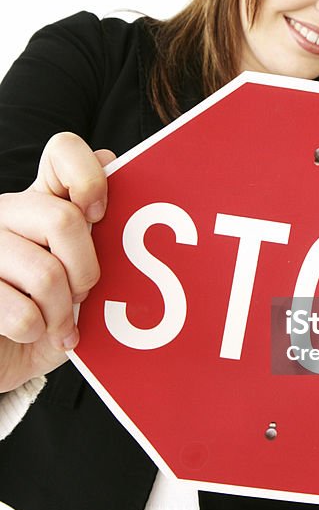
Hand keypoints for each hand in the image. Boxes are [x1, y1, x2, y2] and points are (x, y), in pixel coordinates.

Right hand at [0, 132, 114, 391]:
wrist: (3, 358)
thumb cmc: (49, 316)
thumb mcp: (80, 277)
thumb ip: (98, 235)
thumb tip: (116, 171)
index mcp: (40, 201)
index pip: (63, 152)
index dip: (90, 178)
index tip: (101, 216)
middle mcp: (7, 213)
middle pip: (64, 220)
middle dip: (86, 270)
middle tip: (83, 294)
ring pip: (45, 273)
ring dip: (63, 312)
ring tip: (60, 325)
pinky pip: (20, 312)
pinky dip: (37, 332)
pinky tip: (33, 333)